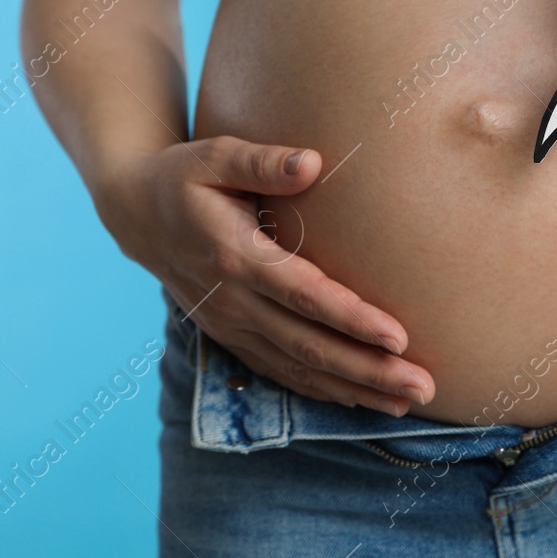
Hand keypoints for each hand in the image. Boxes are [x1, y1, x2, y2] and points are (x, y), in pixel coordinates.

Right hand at [97, 136, 434, 415]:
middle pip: (308, 345)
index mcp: (234, 256)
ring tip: (407, 401)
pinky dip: (322, 390)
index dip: (351, 319)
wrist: (133, 212)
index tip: (398, 336)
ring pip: (298, 368)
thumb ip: (263, 161)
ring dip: (354, 389)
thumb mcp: (215, 155)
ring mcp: (230, 325)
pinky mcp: (230, 336)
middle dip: (368, 370)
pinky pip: (280, 372)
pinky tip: (361, 399)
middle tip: (422, 386)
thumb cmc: (183, 175)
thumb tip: (312, 163)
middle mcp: (233, 301)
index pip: (303, 295)